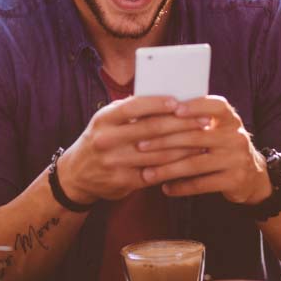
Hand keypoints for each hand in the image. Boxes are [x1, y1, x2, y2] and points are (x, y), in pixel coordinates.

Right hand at [56, 96, 210, 203]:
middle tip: (204, 121)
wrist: (76, 175)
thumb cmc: (100, 139)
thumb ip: (130, 111)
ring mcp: (115, 162)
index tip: (180, 101)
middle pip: (151, 129)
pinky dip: (175, 166)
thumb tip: (168, 99)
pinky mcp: (123, 182)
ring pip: (158, 153)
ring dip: (185, 147)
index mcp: (104, 119)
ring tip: (203, 140)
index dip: (158, 103)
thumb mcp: (107, 121)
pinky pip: (155, 173)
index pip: (134, 106)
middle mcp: (107, 140)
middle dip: (182, 124)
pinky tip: (190, 161)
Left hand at [136, 96, 272, 203]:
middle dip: (164, 141)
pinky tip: (165, 188)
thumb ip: (195, 121)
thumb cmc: (221, 146)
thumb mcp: (217, 129)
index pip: (216, 106)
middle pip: (196, 137)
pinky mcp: (234, 180)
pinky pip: (202, 184)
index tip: (174, 109)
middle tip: (140, 146)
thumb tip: (155, 110)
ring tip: (147, 173)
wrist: (252, 176)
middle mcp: (236, 137)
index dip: (196, 106)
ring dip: (167, 169)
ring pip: (195, 163)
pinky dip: (181, 187)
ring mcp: (236, 159)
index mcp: (230, 119)